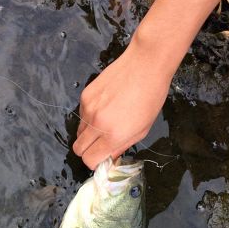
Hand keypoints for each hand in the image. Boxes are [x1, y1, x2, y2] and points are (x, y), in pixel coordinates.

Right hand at [73, 38, 170, 169]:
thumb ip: (121, 147)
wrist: (145, 64)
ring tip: (106, 123)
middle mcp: (96, 124)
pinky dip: (89, 117)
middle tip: (100, 145)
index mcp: (113, 135)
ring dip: (89, 134)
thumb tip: (108, 158)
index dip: (95, 163)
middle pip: (78, 149)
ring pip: (78, 132)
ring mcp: (88, 108)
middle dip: (87, 152)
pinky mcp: (85, 95)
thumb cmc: (150, 98)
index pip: (89, 160)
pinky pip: (81, 115)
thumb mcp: (142, 130)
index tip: (102, 158)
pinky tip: (105, 107)